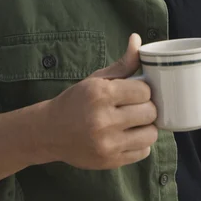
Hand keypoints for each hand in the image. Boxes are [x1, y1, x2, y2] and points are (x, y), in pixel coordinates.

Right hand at [42, 33, 157, 169]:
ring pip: (151, 134)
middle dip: (147, 107)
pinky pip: (143, 152)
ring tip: (136, 122)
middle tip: (137, 106)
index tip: (136, 92)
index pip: (144, 91)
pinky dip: (141, 143)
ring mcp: (107, 144)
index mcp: (100, 94)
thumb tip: (137, 39)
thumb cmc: (77, 101)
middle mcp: (103, 120)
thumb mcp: (97, 79)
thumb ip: (123, 63)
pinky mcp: (109, 162)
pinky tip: (129, 136)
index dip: (143, 90)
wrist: (49, 132)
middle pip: (150, 112)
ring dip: (147, 126)